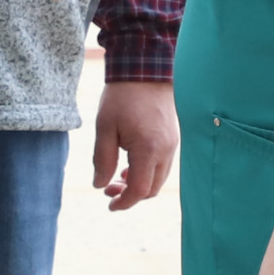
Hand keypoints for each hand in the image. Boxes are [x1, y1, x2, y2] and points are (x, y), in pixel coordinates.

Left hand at [91, 80, 178, 209]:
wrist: (144, 69)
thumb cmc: (122, 97)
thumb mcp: (105, 128)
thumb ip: (102, 159)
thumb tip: (100, 185)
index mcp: (149, 149)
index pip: (140, 190)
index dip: (124, 202)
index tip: (109, 205)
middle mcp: (166, 151)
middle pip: (151, 189)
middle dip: (130, 195)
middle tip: (108, 189)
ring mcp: (172, 145)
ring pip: (158, 178)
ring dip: (139, 183)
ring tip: (118, 176)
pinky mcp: (172, 138)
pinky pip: (162, 165)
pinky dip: (147, 171)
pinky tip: (130, 163)